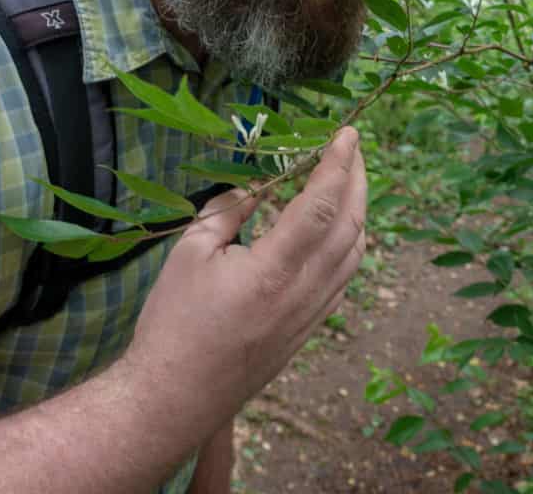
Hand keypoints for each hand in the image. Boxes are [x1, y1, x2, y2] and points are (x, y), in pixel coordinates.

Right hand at [123, 127, 365, 445]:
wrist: (173, 397)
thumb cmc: (173, 322)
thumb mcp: (190, 252)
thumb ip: (228, 211)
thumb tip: (257, 184)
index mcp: (273, 269)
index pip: (321, 204)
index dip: (338, 164)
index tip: (347, 134)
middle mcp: (303, 292)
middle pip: (350, 226)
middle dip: (358, 180)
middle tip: (353, 148)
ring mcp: (311, 315)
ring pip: (354, 255)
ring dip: (359, 212)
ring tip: (349, 181)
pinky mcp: (308, 331)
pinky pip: (344, 280)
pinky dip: (350, 245)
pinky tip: (338, 230)